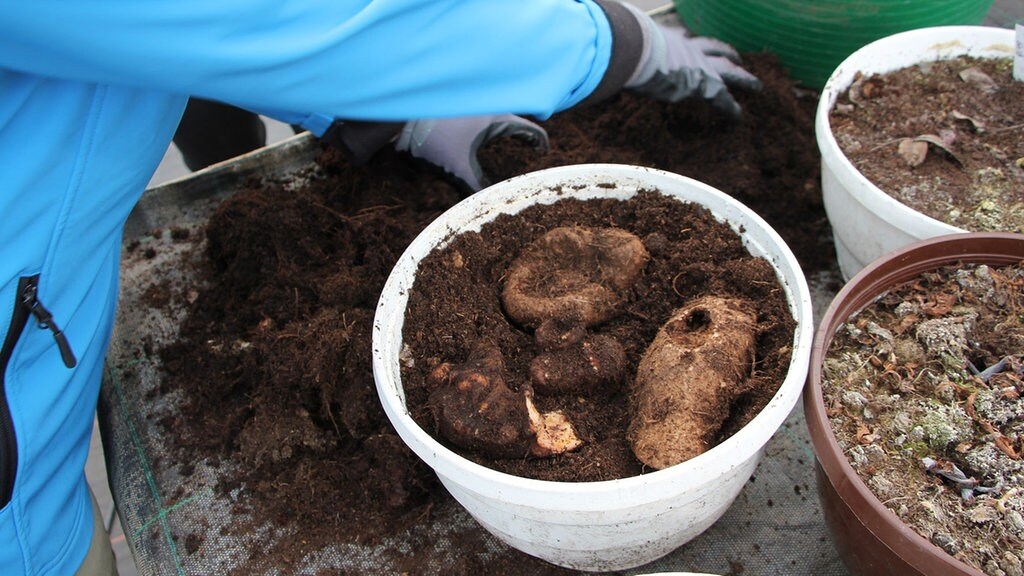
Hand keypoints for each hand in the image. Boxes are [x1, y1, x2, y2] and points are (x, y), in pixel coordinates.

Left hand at [394, 115, 548, 190]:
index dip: (539, 142)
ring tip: (512, 141)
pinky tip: (482, 134)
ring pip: (499, 114)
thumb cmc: (431, 139)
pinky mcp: (458, 106)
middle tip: (532, 147)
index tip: (543, 152)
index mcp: (496, 118)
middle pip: (516, 119)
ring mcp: (473, 104)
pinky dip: (490, 124)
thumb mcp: (457, 168)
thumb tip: (490, 206)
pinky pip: (483, 113)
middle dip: (525, 133)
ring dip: (507, 127)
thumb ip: (476, 188)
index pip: (529, 129)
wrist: (399, 116)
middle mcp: (488, 106)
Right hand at [621, 4, 760, 117]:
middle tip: (736, 56)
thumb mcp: (622, 40)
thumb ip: (615, 44)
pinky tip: (739, 117)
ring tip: (756, 85)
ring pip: (729, 69)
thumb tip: (593, 44)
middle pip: (714, 47)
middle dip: (726, 52)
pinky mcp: (705, 84)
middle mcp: (689, 47)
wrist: (638, 48)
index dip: (688, 41)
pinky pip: (724, 98)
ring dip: (743, 77)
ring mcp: (701, 63)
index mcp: (669, 36)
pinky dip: (732, 108)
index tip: (689, 41)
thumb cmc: (625, 42)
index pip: (683, 37)